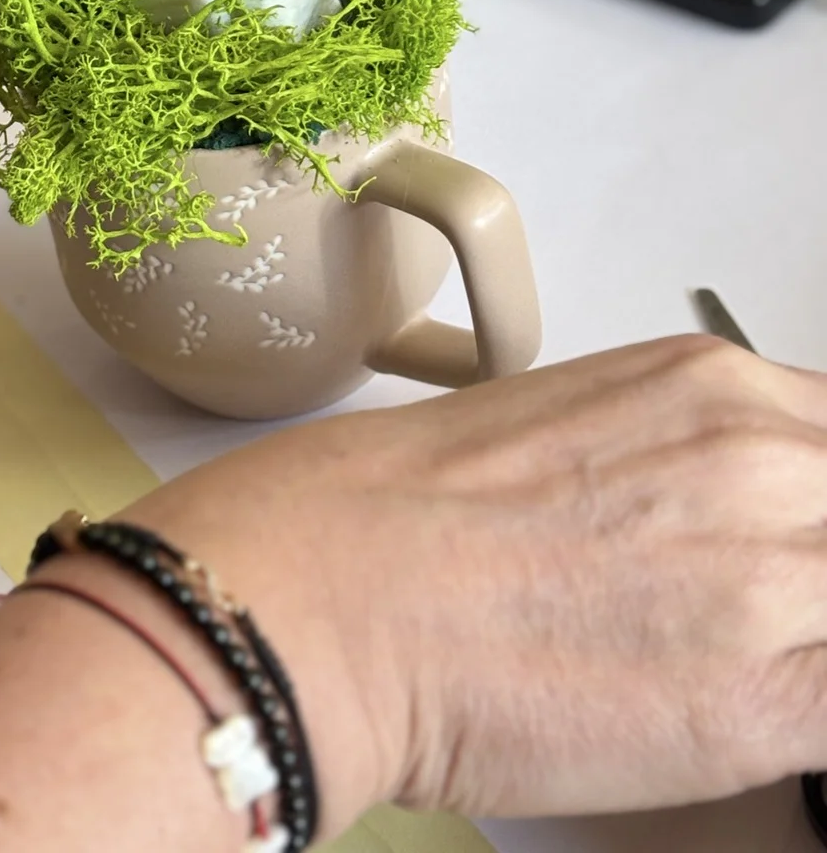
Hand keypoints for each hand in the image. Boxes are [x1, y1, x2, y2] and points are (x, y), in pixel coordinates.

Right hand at [137, 336, 826, 835]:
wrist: (329, 596)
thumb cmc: (400, 512)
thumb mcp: (565, 426)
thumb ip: (679, 457)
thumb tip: (729, 521)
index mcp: (710, 383)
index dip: (818, 513)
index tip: (789, 554)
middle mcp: (761, 459)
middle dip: (814, 576)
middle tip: (752, 620)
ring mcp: (777, 577)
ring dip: (808, 641)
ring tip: (721, 669)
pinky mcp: (771, 700)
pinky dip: (807, 714)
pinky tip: (749, 724)